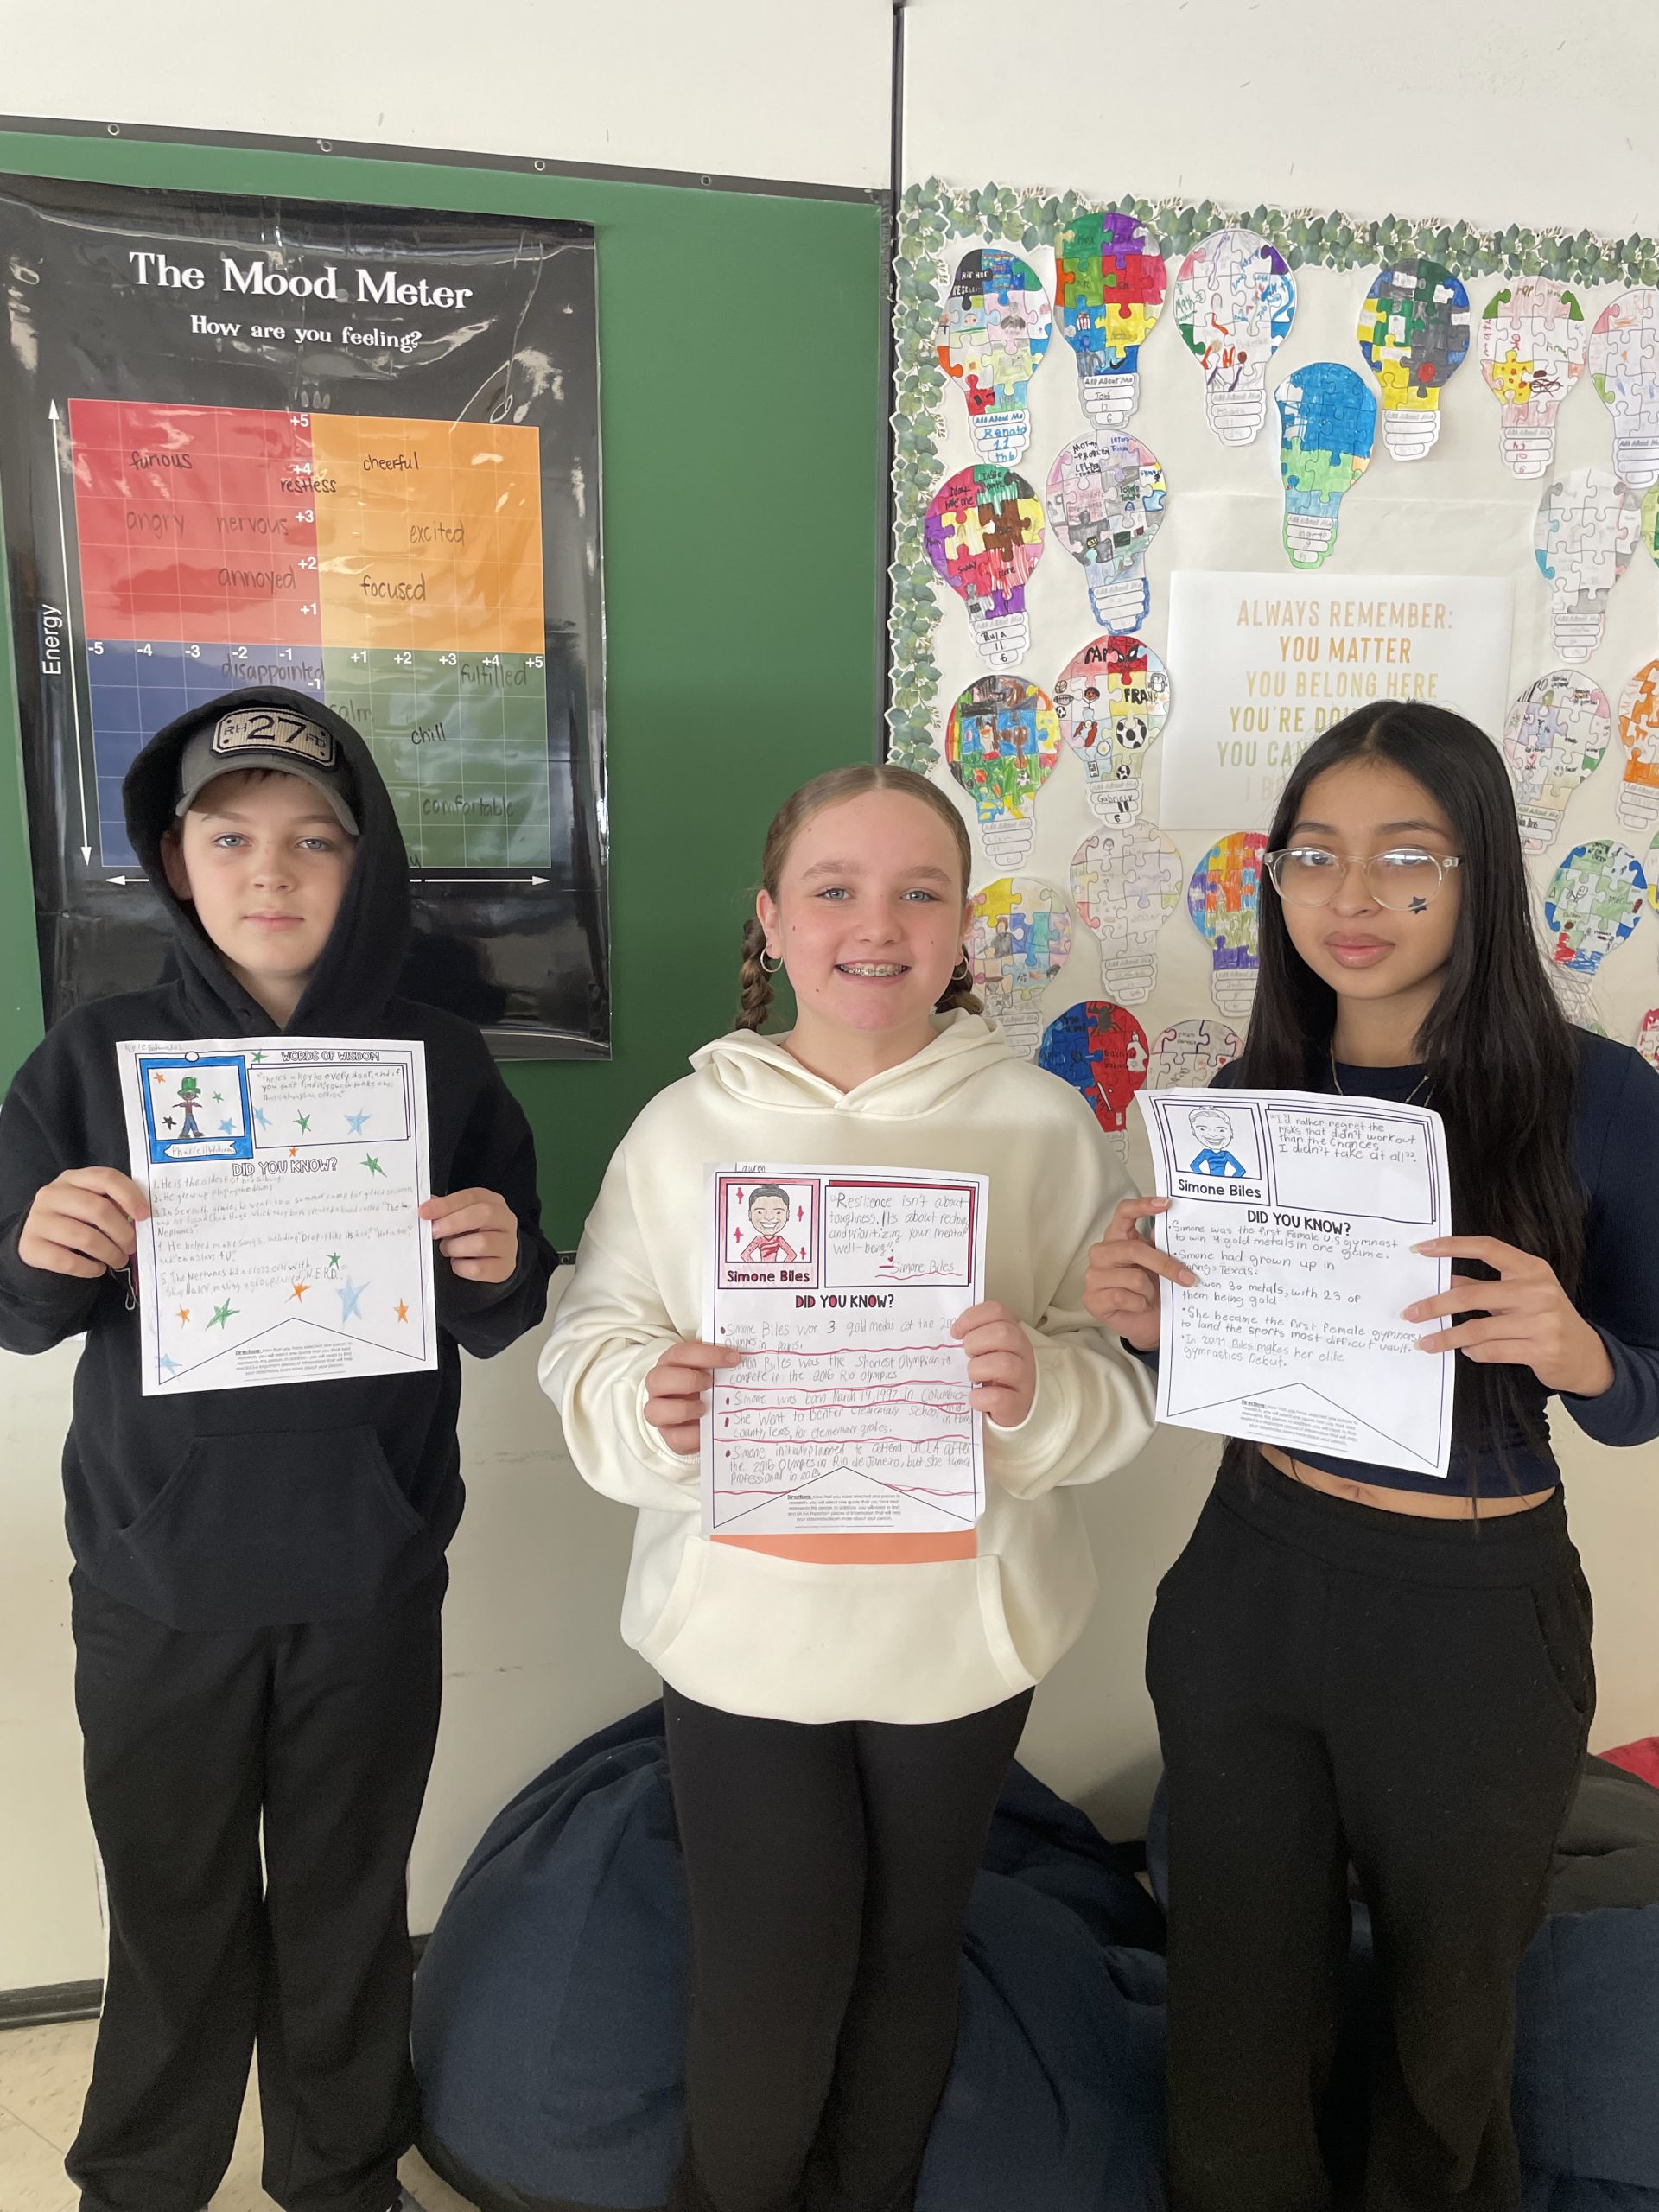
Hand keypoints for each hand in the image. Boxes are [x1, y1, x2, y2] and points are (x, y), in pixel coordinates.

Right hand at [19, 1168, 148, 1278]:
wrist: (36, 1240)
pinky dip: (90, 1268)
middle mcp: (52, 1194)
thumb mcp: (90, 1203)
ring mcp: (38, 1220)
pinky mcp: (30, 1247)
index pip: (106, 1178)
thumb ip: (113, 1204)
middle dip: (123, 1233)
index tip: (145, 1216)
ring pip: (85, 1237)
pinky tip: (98, 1269)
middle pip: (98, 1209)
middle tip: (131, 1247)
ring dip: (110, 1253)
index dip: (130, 1196)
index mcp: (72, 1178)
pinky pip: (69, 1261)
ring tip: (118, 1260)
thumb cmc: (73, 1220)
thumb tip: (141, 1218)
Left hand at [420, 1188, 519, 1283]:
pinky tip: (457, 1263)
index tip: (424, 1211)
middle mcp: (505, 1220)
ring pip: (482, 1243)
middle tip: (434, 1231)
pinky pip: (478, 1268)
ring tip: (447, 1249)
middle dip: (453, 1222)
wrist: (497, 1259)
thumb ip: (447, 1211)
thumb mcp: (464, 1217)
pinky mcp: (504, 1267)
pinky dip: (460, 1266)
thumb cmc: (476, 1234)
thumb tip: (427, 1207)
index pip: (472, 1196)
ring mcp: (508, 1244)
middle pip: (484, 1214)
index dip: (447, 1203)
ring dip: (456, 1247)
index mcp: (494, 1202)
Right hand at [642, 1339, 743, 1454]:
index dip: (706, 1354)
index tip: (733, 1357)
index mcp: (670, 1364)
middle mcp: (659, 1387)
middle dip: (688, 1380)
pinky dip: (693, 1434)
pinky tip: (708, 1428)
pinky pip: (675, 1437)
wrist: (699, 1418)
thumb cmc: (702, 1387)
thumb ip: (715, 1359)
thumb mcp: (708, 1369)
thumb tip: (731, 1349)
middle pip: (658, 1379)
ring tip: (704, 1407)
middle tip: (710, 1382)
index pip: (680, 1354)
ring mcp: (660, 1413)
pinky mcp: (669, 1436)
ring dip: (683, 1409)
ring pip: (654, 1411)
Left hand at [953, 1301, 1038, 1428]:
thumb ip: (974, 1336)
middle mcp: (1021, 1352)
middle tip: (967, 1355)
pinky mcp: (1017, 1404)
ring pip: (1005, 1364)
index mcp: (1012, 1333)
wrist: (1011, 1406)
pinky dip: (980, 1398)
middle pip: (1004, 1333)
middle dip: (976, 1342)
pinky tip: (975, 1397)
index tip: (956, 1332)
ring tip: (973, 1376)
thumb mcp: (987, 1349)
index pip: (997, 1311)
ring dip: (978, 1369)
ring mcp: (1023, 1378)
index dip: (972, 1318)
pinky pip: (998, 1397)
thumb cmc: (994, 1375)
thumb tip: (950, 1333)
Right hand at [1081, 1196, 1195, 1351]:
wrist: (1148, 1324)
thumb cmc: (1153, 1290)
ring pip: (1134, 1277)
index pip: (1123, 1213)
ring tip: (1152, 1297)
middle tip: (1189, 1277)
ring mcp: (1094, 1276)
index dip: (1142, 1206)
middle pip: (1133, 1249)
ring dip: (1151, 1291)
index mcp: (1117, 1238)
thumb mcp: (1161, 1265)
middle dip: (1165, 1264)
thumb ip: (1164, 1246)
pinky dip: (1140, 1304)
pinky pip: (1124, 1297)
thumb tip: (1179, 1229)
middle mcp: (1102, 1253)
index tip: (1166, 1204)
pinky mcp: (1092, 1299)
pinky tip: (1141, 1306)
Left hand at [1406, 1236, 1614, 1397]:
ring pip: (1477, 1329)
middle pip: (1471, 1294)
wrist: (1587, 1355)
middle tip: (1409, 1313)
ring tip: (1426, 1341)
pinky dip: (1472, 1352)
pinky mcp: (1541, 1350)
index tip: (1421, 1249)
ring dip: (1446, 1337)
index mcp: (1532, 1269)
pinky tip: (1465, 1351)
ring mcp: (1542, 1321)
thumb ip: (1486, 1286)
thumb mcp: (1521, 1294)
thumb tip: (1444, 1281)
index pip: (1487, 1247)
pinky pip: (1491, 1351)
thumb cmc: (1547, 1319)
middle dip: (1434, 1305)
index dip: (1452, 1246)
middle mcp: (1538, 1291)